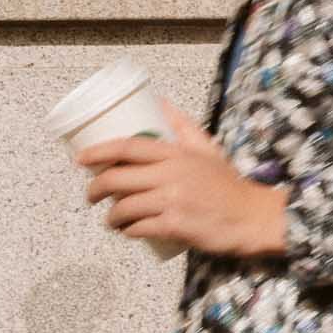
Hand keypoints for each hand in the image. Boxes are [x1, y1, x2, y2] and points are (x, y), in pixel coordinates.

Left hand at [74, 98, 286, 258]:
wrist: (251, 217)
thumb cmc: (227, 185)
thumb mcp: (208, 149)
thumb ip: (183, 126)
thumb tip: (159, 101)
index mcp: (177, 154)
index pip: (128, 147)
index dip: (99, 151)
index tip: (81, 160)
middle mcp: (171, 175)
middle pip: (117, 178)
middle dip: (95, 189)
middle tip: (91, 195)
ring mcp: (172, 201)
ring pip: (123, 207)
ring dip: (111, 216)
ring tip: (112, 219)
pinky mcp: (174, 225)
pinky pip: (138, 228)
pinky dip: (128, 231)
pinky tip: (128, 231)